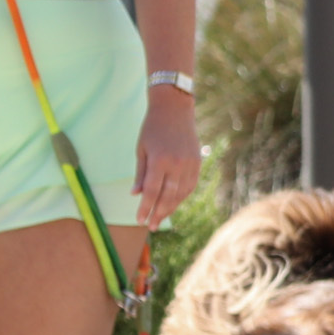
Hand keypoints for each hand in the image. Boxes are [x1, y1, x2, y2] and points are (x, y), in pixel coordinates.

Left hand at [136, 89, 203, 228]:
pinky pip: (190, 185)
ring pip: (181, 193)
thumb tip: (136, 195)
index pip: (151, 192)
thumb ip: (140, 174)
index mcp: (159, 160)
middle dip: (158, 213)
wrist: (175, 108)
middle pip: (167, 196)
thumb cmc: (152, 128)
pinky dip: (182, 197)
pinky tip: (174, 203)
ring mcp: (190, 163)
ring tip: (161, 218)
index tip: (139, 220)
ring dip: (171, 208)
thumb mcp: (141, 149)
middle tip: (151, 226)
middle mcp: (177, 164)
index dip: (145, 208)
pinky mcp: (197, 162)